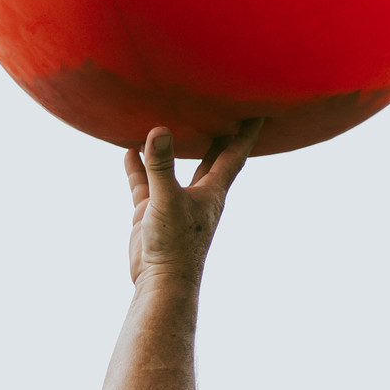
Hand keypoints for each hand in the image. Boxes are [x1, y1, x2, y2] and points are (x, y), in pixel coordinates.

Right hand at [125, 121, 261, 288]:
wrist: (161, 281)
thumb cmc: (174, 245)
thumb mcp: (166, 199)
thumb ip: (161, 166)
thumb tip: (159, 130)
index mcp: (213, 190)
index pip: (235, 153)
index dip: (248, 132)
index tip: (260, 111)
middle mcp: (197, 193)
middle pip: (212, 156)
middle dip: (218, 133)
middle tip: (224, 108)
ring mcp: (174, 202)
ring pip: (174, 167)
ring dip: (172, 147)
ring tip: (169, 121)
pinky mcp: (152, 212)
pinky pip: (145, 183)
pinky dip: (138, 167)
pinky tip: (130, 151)